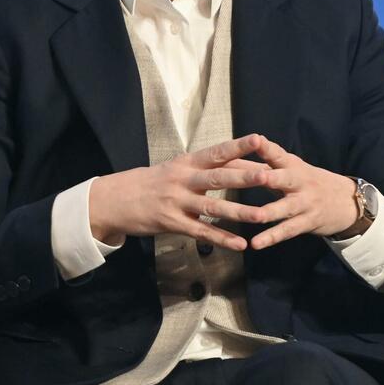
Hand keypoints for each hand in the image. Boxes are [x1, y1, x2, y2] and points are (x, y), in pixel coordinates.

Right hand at [88, 134, 273, 250]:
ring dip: (240, 212)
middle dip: (245, 177)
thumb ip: (202, 167)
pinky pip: (201, 231)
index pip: (216, 152)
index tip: (260, 140)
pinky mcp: (172, 223)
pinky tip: (241, 244)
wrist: (115, 199)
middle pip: (218, 177)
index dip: (238, 146)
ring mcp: (177, 202)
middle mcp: (183, 179)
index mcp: (186, 162)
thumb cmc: (150, 182)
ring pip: (213, 207)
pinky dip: (222, 238)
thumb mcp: (175, 168)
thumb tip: (234, 162)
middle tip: (269, 175)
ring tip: (264, 215)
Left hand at [249, 138, 359, 248]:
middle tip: (259, 177)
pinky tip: (256, 244)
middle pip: (284, 179)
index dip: (266, 147)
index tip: (254, 139)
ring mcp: (304, 203)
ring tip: (255, 217)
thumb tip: (227, 158)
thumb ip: (259, 165)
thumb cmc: (307, 182)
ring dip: (270, 212)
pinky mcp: (307, 222)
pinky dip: (272, 237)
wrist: (346, 201)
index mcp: (292, 166)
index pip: (278, 154)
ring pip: (285, 208)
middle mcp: (299, 182)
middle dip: (271, 177)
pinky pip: (288, 230)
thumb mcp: (289, 169)